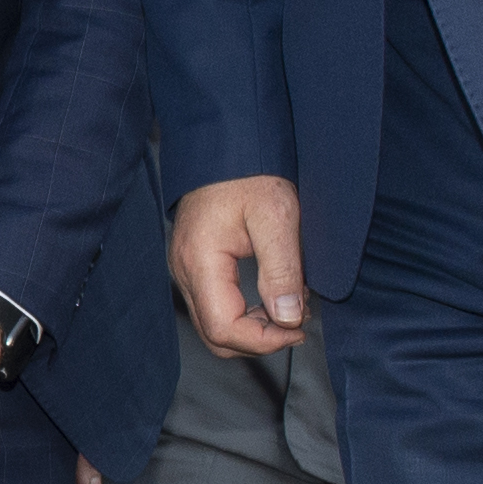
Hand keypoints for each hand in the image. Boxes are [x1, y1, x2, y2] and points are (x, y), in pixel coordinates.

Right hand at [170, 177, 308, 355]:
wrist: (225, 143)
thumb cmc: (248, 171)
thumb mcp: (277, 217)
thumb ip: (282, 271)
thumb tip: (288, 318)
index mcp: (200, 262)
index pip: (224, 328)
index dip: (264, 340)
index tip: (298, 329)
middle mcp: (184, 271)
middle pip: (215, 335)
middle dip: (258, 340)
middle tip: (296, 324)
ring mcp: (185, 269)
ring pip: (214, 324)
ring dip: (252, 328)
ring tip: (288, 308)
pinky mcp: (194, 265)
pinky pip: (214, 305)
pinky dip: (244, 313)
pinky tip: (270, 296)